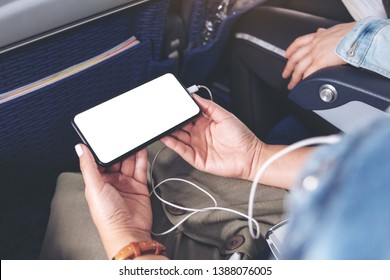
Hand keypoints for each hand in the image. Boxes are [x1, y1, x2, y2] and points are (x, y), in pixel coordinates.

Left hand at [76, 144, 152, 258]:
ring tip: (132, 140)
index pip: (99, 161)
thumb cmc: (107, 217)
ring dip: (131, 152)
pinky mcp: (139, 186)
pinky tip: (141, 150)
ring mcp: (126, 184)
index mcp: (97, 182)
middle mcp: (112, 182)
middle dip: (119, 149)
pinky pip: (140, 168)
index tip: (104, 138)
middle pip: (116, 160)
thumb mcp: (94, 188)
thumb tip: (80, 149)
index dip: (102, 150)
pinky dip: (141, 158)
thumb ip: (88, 166)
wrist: (128, 231)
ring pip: (129, 162)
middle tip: (121, 137)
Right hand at [161, 94, 262, 181]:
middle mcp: (199, 134)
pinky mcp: (197, 158)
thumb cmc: (242, 137)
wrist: (250, 157)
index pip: (188, 116)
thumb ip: (209, 106)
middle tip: (162, 115)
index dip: (179, 111)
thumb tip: (195, 96)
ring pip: (178, 138)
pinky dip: (172, 144)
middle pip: (180, 127)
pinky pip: (181, 150)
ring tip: (159, 126)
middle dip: (171, 121)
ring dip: (168, 132)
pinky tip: (166, 138)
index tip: (171, 105)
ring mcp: (197, 146)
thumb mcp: (225, 115)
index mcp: (205, 123)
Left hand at [282, 22, 354, 89]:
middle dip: (288, 68)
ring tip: (292, 85)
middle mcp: (314, 45)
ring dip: (294, 78)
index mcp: (316, 36)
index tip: (286, 56)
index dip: (290, 50)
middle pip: (295, 58)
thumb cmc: (351, 33)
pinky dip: (304, 80)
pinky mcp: (321, 63)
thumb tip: (320, 31)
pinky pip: (308, 74)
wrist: (358, 36)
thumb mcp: (334, 29)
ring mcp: (316, 54)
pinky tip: (303, 85)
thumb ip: (325, 32)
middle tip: (285, 75)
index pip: (298, 43)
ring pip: (299, 68)